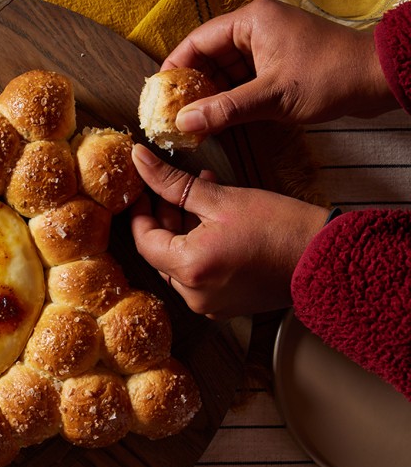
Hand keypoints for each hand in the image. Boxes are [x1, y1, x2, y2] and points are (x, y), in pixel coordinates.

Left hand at [129, 144, 329, 318]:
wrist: (327, 258)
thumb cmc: (281, 227)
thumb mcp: (221, 198)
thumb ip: (173, 182)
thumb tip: (141, 161)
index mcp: (189, 269)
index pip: (144, 240)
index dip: (139, 212)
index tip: (141, 191)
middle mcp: (194, 295)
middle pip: (161, 253)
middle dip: (164, 219)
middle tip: (170, 189)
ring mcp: (210, 305)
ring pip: (180, 264)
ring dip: (183, 231)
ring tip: (198, 197)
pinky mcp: (225, 305)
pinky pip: (200, 276)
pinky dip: (200, 250)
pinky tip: (213, 224)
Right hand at [163, 0, 397, 136]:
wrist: (375, 79)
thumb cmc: (329, 77)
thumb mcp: (271, 97)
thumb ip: (224, 110)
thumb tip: (184, 124)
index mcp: (251, 21)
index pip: (197, 41)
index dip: (174, 68)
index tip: (158, 94)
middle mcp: (255, 28)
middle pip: (207, 56)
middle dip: (190, 85)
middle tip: (170, 113)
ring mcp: (266, 45)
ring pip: (224, 70)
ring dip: (208, 94)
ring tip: (190, 121)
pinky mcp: (276, 62)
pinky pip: (241, 78)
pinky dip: (228, 97)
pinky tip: (216, 119)